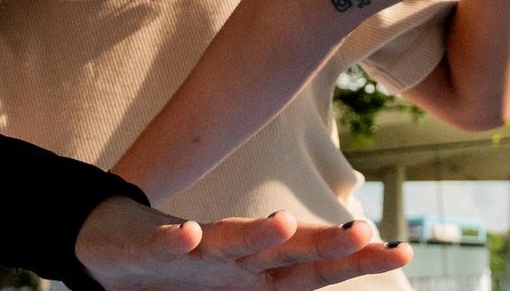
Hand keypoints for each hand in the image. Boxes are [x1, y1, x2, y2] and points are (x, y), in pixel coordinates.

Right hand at [75, 199, 413, 289]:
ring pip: (227, 240)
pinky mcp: (149, 247)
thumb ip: (279, 287)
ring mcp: (193, 249)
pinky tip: (184, 233)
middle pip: (284, 250)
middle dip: (323, 242)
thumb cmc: (181, 270)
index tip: (401, 249)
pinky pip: (161, 244)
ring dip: (253, 234)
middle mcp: (232, 255)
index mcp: (256, 271)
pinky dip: (172, 240)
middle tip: (364, 232)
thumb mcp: (235, 287)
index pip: (315, 268)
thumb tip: (320, 289)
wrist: (107, 242)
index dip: (356, 261)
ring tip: (281, 224)